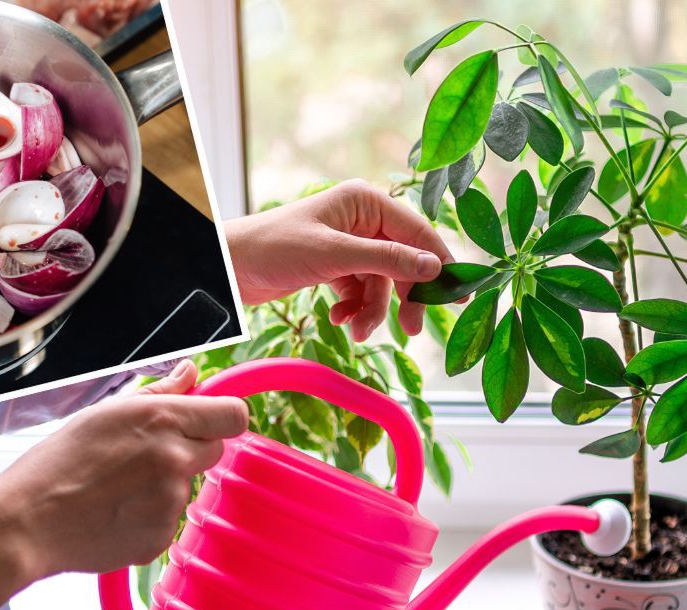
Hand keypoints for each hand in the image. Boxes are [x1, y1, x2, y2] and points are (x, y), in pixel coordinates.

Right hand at [0, 361, 247, 609]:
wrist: (26, 522)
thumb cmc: (57, 462)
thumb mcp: (107, 413)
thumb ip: (160, 393)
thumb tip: (192, 372)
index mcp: (163, 420)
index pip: (233, 415)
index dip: (221, 417)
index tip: (206, 422)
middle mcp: (175, 459)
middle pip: (215, 450)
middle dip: (190, 450)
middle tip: (145, 455)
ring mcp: (170, 502)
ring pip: (187, 487)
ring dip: (164, 485)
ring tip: (116, 488)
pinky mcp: (160, 537)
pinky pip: (168, 521)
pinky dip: (148, 517)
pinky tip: (113, 513)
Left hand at [227, 179, 453, 340]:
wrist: (227, 269)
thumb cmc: (273, 249)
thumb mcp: (334, 255)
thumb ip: (386, 260)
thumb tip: (433, 267)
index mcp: (366, 202)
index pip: (418, 233)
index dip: (440, 265)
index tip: (459, 297)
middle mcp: (361, 219)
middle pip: (404, 261)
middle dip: (404, 297)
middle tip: (411, 330)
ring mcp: (348, 243)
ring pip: (382, 283)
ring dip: (372, 311)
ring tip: (354, 331)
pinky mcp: (334, 266)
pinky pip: (361, 291)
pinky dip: (354, 309)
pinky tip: (338, 319)